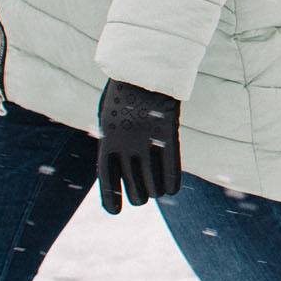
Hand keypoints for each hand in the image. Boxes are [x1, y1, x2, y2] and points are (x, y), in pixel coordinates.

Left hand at [96, 80, 181, 212]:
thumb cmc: (123, 91)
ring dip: (156, 192)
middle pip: (134, 189)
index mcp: (107, 141)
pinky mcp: (169, 135)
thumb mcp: (107, 116)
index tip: (116, 212)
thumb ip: (110, 141)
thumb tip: (114, 166)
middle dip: (139, 196)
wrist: (144, 67)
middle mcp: (126, 146)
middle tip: (143, 194)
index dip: (111, 199)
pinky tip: (173, 189)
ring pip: (154, 186)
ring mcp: (148, 141)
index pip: (107, 180)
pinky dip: (173, 182)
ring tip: (157, 190)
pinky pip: (172, 169)